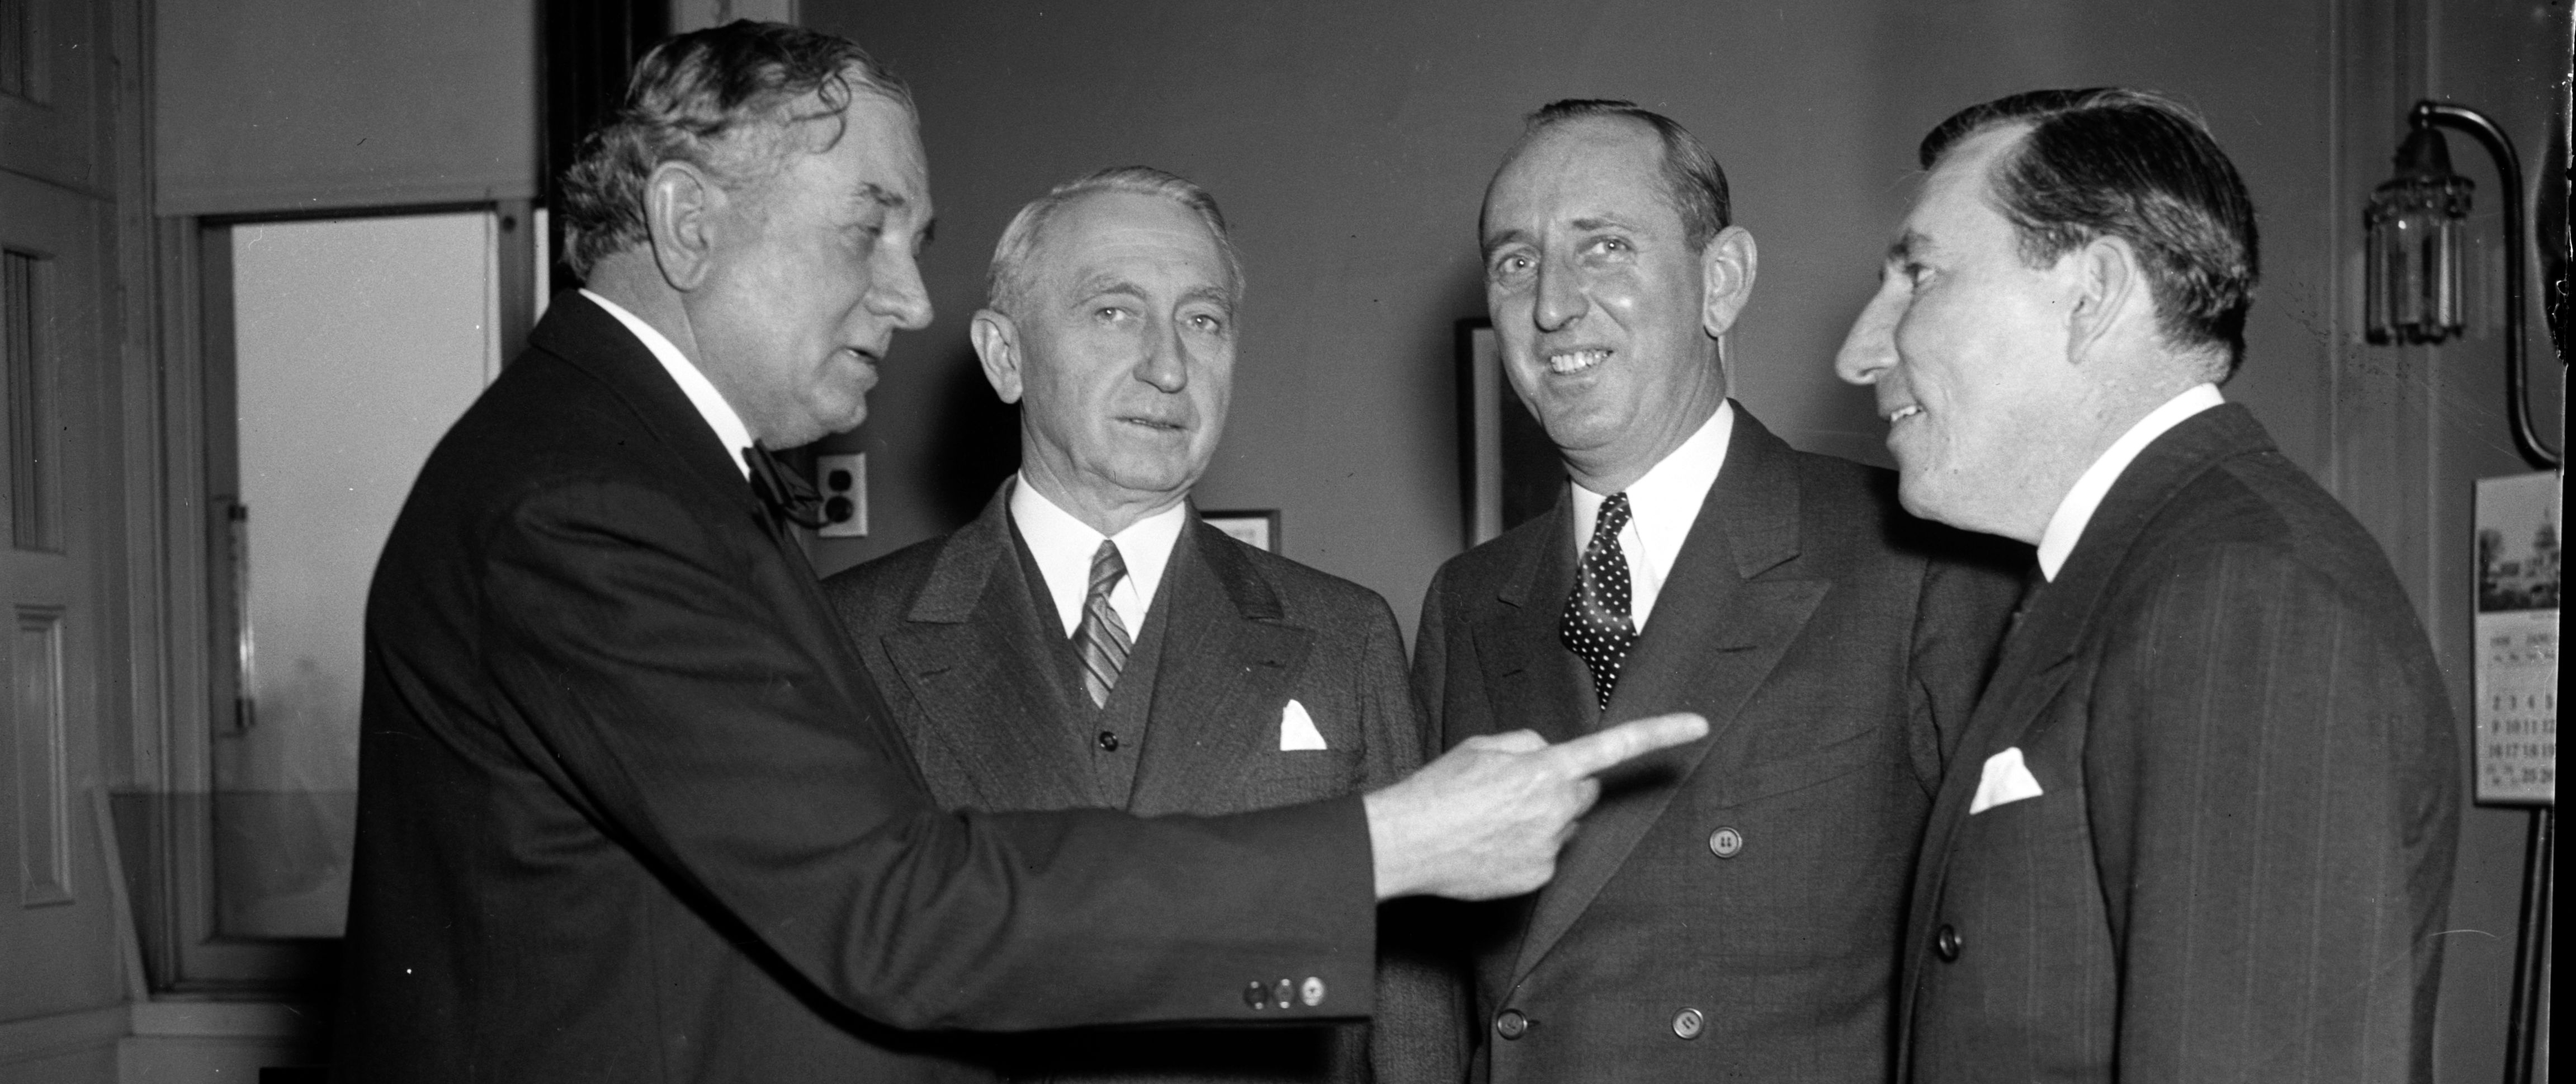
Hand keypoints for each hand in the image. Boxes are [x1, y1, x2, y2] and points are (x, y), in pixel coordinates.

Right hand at [1363, 713, 1707, 899]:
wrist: (1405, 843)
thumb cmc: (1437, 789)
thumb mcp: (1481, 746)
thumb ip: (1527, 743)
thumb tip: (1548, 754)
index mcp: (1544, 768)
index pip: (1613, 747)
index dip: (1660, 733)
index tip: (1699, 725)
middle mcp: (1555, 808)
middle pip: (1582, 791)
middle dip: (1562, 786)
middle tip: (1515, 790)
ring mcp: (1549, 847)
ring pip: (1562, 826)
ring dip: (1541, 818)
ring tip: (1490, 820)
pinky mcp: (1538, 877)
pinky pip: (1547, 855)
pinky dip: (1526, 848)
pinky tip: (1489, 845)